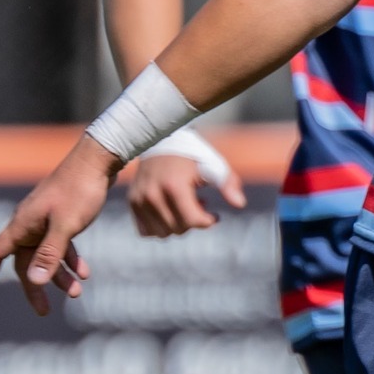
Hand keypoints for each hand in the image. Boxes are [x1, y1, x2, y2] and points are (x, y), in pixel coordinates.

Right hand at [0, 134, 117, 315]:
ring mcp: (45, 220)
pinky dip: (70, 259)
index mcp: (23, 224)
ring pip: (46, 255)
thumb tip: (34, 280)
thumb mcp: (66, 226)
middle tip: (43, 312)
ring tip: (77, 293)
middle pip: (25, 262)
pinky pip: (60, 244)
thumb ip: (50, 254)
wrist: (97, 160)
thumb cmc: (79, 190)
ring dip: (59, 275)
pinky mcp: (61, 216)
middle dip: (35, 286)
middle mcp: (29, 223)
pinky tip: (84, 272)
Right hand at [127, 151, 247, 236]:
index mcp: (174, 186)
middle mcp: (153, 195)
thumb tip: (240, 204)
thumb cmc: (193, 154)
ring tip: (184, 207)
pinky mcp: (133, 202)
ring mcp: (140, 200)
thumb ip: (228, 183)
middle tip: (200, 204)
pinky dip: (160, 227)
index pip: (193, 221)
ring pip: (162, 233)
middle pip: (178, 229)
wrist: (162, 140)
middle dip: (193, 221)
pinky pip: (146, 231)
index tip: (214, 214)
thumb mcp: (214, 165)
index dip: (208, 221)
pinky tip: (170, 212)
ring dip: (177, 225)